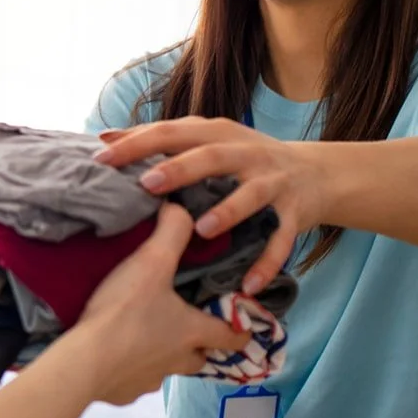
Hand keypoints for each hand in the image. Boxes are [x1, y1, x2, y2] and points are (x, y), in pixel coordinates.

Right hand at [76, 203, 249, 405]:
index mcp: (192, 331)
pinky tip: (114, 353)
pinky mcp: (123, 392)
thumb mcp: (151, 262)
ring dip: (162, 355)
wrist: (84, 362)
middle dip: (198, 344)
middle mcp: (177, 360)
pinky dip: (130, 367)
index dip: (241, 329)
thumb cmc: (125, 312)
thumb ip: (171, 231)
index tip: (244, 326)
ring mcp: (149, 380)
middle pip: (200, 358)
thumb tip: (181, 208)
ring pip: (167, 369)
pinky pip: (134, 379)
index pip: (231, 335)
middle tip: (186, 325)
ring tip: (144, 335)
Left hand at [94, 117, 324, 293]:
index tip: (101, 158)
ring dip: (227, 212)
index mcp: (217, 134)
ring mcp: (272, 182)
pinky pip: (281, 240)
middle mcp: (246, 153)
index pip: (172, 133)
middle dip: (179, 169)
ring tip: (201, 231)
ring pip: (250, 195)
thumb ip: (161, 140)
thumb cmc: (244, 159)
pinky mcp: (294, 213)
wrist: (315, 173)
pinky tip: (248, 285)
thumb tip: (105, 137)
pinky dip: (266, 262)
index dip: (137, 144)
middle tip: (147, 183)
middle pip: (210, 157)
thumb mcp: (207, 141)